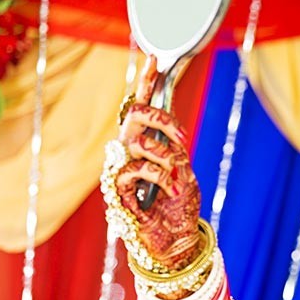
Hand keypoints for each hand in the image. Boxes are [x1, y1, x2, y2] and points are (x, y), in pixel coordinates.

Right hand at [116, 55, 201, 270]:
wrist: (176, 240)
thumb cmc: (179, 206)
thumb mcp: (183, 170)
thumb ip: (173, 149)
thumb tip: (168, 130)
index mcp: (147, 145)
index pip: (143, 109)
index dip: (147, 84)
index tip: (154, 59)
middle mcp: (130, 153)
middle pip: (133, 115)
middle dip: (155, 113)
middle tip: (177, 131)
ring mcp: (121, 170)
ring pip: (135, 140)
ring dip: (164, 153)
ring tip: (177, 173)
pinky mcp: (116, 190)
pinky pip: (133, 168)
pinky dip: (157, 174)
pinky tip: (166, 187)